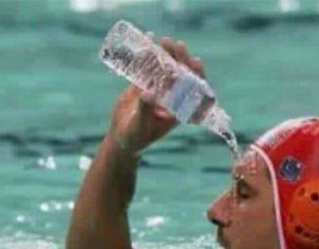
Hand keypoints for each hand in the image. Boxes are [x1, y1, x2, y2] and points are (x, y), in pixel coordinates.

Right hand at [107, 37, 206, 154]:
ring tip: (164, 40)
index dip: (197, 75)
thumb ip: (145, 110)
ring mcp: (158, 89)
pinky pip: (148, 67)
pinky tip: (148, 40)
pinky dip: (148, 55)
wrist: (121, 137)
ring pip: (165, 68)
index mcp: (179, 109)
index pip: (194, 90)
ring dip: (166, 54)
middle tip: (178, 45)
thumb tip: (148, 93)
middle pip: (181, 75)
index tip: (196, 62)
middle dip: (181, 59)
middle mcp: (172, 98)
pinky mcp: (144, 83)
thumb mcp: (141, 125)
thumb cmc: (136, 138)